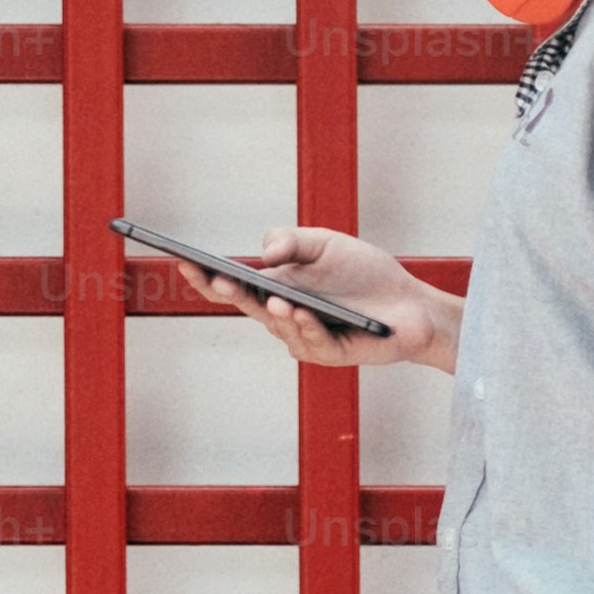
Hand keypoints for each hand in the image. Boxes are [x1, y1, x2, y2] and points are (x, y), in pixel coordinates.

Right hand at [151, 224, 457, 374]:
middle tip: (216, 279)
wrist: (410, 302)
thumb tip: (263, 253)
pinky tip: (302, 312)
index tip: (183, 261)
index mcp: (275, 287)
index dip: (205, 276)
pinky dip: (306, 326)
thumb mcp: (326, 243)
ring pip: (279, 325)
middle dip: (228, 293)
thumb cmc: (365, 273)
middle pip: (245, 305)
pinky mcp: (329, 353)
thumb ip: (292, 240)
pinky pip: (311, 341)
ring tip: (275, 297)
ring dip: (275, 311)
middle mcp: (282, 315)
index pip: (232, 285)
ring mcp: (303, 337)